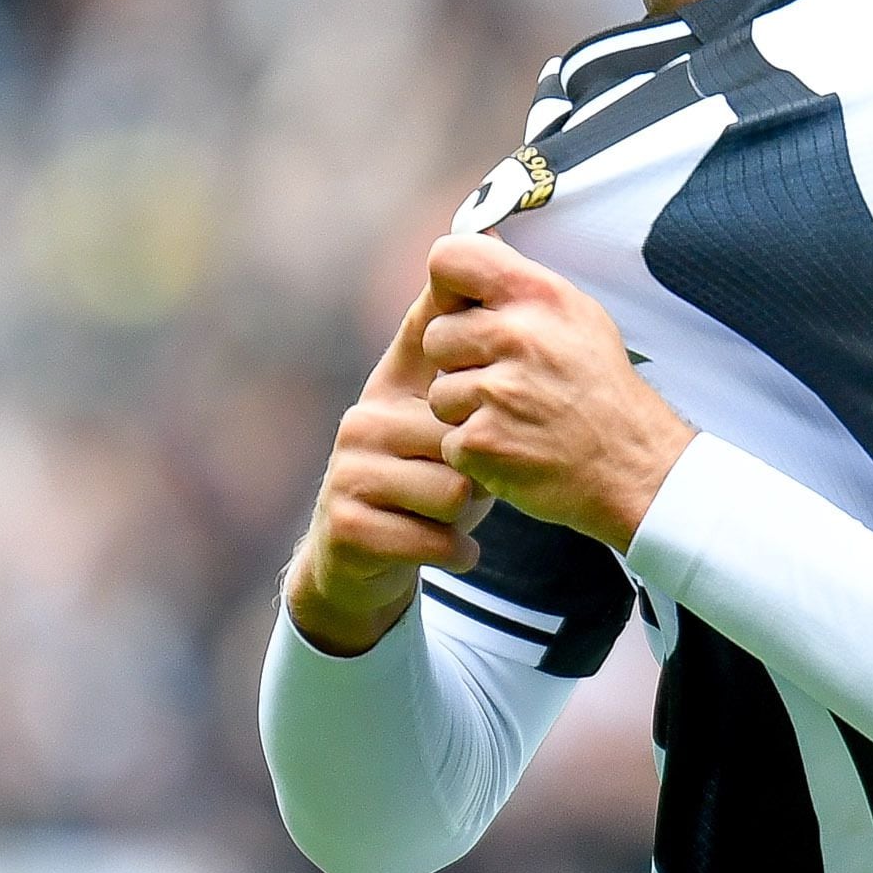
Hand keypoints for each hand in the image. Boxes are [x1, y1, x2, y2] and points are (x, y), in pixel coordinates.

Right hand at [285, 286, 498, 655]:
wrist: (358, 560)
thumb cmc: (422, 484)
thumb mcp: (447, 428)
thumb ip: (474, 381)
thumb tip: (524, 312)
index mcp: (392, 384)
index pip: (426, 330)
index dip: (460, 323)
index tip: (488, 329)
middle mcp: (363, 418)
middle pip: (463, 437)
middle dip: (480, 473)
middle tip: (465, 490)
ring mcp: (348, 470)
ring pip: (453, 491)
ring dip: (466, 517)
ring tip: (448, 516)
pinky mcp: (348, 524)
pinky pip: (433, 538)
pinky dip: (456, 552)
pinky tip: (450, 549)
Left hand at [419, 234, 693, 553]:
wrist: (634, 467)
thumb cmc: (603, 393)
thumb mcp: (578, 316)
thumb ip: (521, 281)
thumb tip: (479, 238)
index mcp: (539, 296)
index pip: (449, 258)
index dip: (446, 288)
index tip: (462, 310)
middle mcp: (518, 336)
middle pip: (435, 335)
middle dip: (459, 362)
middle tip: (505, 381)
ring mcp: (499, 391)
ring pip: (439, 392)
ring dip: (466, 411)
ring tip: (514, 416)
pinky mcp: (484, 441)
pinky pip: (449, 439)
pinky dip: (475, 451)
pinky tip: (514, 446)